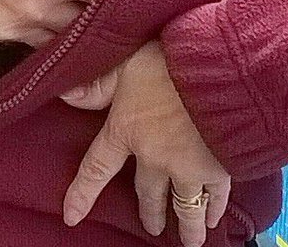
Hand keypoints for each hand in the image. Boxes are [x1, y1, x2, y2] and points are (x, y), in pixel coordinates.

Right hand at [0, 0, 120, 46]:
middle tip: (126, 5)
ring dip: (80, 29)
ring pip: (65, 41)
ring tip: (94, 17)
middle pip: (89, 23)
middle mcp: (38, 12)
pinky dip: (51, 33)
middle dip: (107, 14)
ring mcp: (17, 30)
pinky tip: (57, 20)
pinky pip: (36, 43)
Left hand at [61, 41, 230, 246]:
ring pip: (183, 205)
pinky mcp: (220, 168)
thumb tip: (66, 95)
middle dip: (149, 212)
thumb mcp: (125, 61)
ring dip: (184, 224)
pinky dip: (214, 211)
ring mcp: (188, 167)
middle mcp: (154, 157)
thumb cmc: (168, 59)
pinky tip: (213, 219)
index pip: (97, 169)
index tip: (72, 216)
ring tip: (187, 240)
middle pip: (147, 194)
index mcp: (125, 131)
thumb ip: (99, 83)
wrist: (218, 71)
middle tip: (151, 226)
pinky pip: (215, 197)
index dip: (82, 194)